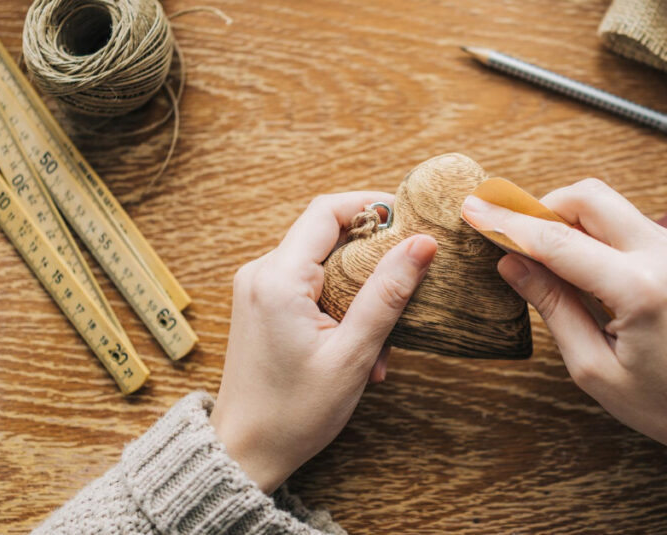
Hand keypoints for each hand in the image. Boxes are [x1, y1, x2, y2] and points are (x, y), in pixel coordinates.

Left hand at [210, 192, 437, 492]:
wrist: (244, 452)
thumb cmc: (294, 412)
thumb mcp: (353, 354)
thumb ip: (388, 294)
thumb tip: (422, 243)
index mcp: (278, 278)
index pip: (327, 211)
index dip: (372, 205)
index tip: (411, 219)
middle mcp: (261, 273)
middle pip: (328, 235)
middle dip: (372, 262)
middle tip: (406, 293)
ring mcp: (258, 288)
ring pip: (324, 264)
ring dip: (360, 294)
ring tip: (378, 346)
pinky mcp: (262, 304)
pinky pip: (311, 286)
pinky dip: (341, 308)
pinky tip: (357, 349)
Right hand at [462, 179, 666, 521]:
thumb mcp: (595, 369)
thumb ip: (553, 307)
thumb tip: (511, 263)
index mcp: (640, 289)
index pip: (558, 240)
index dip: (508, 223)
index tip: (472, 210)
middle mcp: (665, 254)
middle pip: (587, 196)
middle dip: (540, 206)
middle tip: (509, 234)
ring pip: (608, 204)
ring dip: (568, 220)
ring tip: (543, 259)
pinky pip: (627, 223)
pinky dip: (594, 232)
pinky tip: (581, 268)